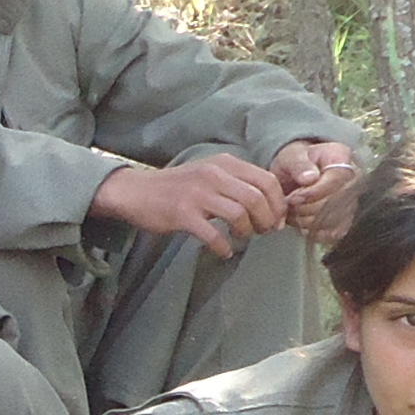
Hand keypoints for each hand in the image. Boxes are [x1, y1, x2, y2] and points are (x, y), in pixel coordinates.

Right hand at [95, 153, 288, 258]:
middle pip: (257, 198)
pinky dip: (223, 247)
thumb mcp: (210, 173)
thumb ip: (237, 183)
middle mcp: (214, 174)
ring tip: (241, 238)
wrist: (136, 191)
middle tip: (262, 232)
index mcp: (225, 163)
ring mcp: (198, 193)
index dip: (278, 204)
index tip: (276, 220)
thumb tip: (270, 205)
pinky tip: (223, 251)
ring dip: (247, 232)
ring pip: (240, 215)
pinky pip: (214, 234)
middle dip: (267, 220)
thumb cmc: (177, 187)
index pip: (267, 181)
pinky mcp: (183, 213)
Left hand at [272, 138, 360, 236]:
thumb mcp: (292, 156)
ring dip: (308, 221)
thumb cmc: (296, 162)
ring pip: (336, 221)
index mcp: (342, 157)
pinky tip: (302, 222)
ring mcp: (353, 200)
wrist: (297, 175)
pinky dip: (314, 232)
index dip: (313, 192)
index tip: (294, 197)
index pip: (336, 180)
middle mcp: (354, 179)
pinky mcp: (346, 220)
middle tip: (291, 205)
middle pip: (337, 203)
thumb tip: (309, 178)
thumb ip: (299, 164)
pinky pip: (334, 233)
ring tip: (294, 212)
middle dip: (307, 208)